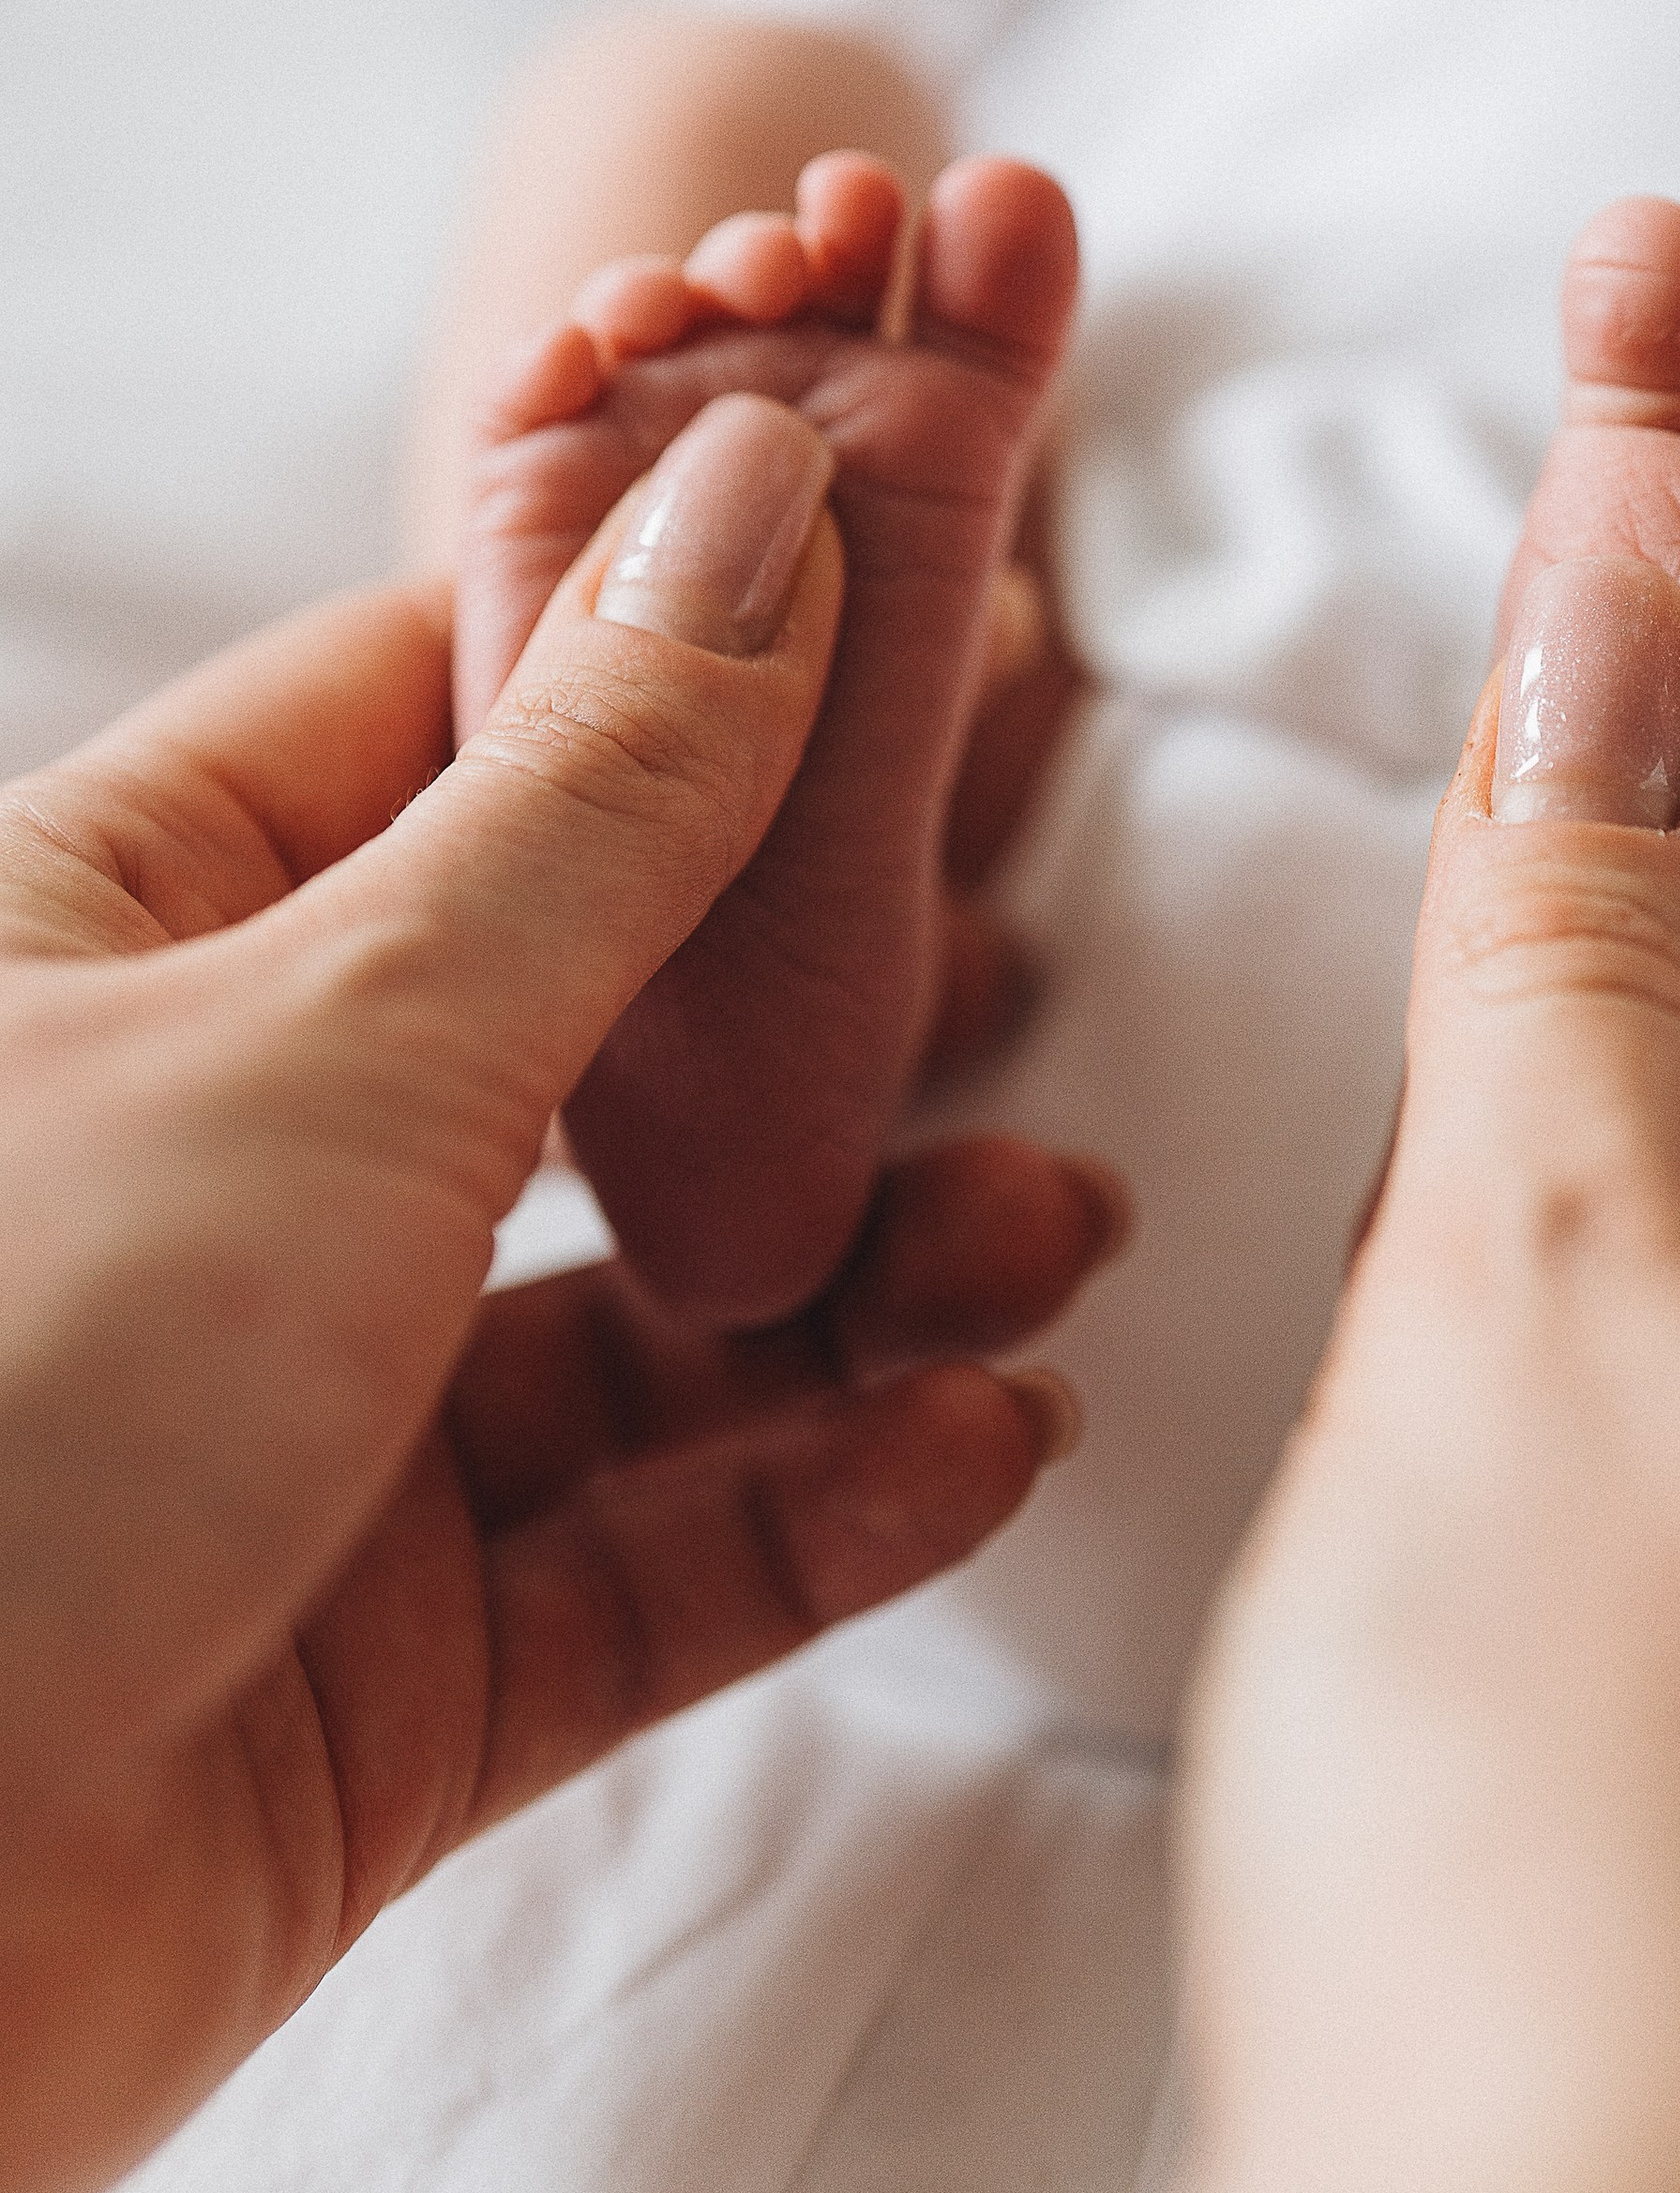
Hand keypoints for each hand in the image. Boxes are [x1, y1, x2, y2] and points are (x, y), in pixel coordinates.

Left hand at [0, 398, 1118, 2192]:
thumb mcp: (334, 1040)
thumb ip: (600, 805)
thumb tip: (762, 504)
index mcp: (117, 942)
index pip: (443, 728)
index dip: (684, 672)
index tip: (909, 626)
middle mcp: (207, 1170)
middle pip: (578, 1038)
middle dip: (814, 1013)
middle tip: (1014, 969)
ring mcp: (290, 1436)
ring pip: (642, 1322)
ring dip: (865, 1278)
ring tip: (1049, 1232)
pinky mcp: (368, 1688)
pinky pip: (641, 1570)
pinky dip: (821, 1507)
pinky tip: (982, 1437)